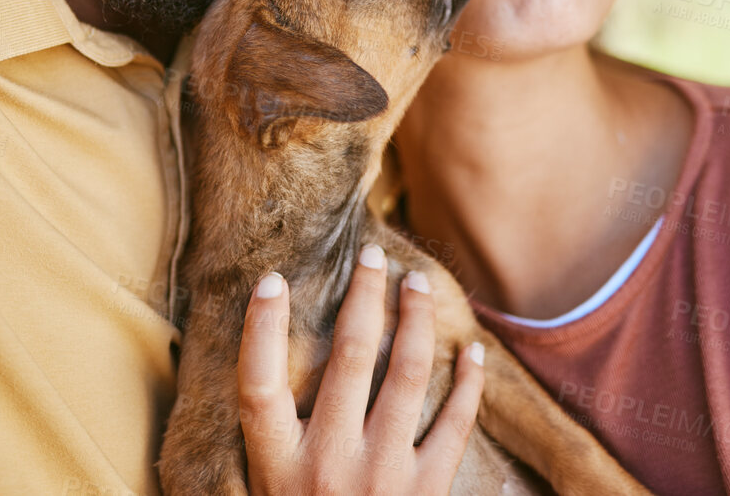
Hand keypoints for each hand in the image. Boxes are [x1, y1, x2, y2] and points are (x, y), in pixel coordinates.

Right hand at [238, 243, 483, 494]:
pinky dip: (468, 383)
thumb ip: (271, 438)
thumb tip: (266, 359)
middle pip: (350, 357)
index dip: (261, 327)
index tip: (272, 280)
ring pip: (408, 374)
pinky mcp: (427, 490)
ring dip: (416, 319)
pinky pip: (455, 424)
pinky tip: (470, 349)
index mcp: (278, 465)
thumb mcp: (268, 487)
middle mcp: (329, 463)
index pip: (258, 383)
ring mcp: (383, 475)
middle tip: (372, 256)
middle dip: (364, 295)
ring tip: (417, 283)